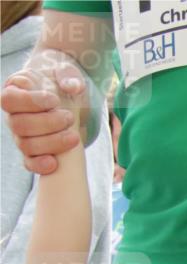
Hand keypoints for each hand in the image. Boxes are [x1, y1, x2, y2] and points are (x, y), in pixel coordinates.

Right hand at [2, 49, 88, 174]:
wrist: (67, 95)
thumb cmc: (62, 80)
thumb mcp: (66, 71)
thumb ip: (69, 75)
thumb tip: (73, 86)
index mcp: (14, 92)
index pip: (9, 100)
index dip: (31, 102)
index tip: (55, 100)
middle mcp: (13, 115)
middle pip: (19, 126)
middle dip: (48, 124)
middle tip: (69, 118)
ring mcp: (21, 134)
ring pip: (26, 145)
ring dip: (52, 143)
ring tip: (74, 136)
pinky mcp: (33, 150)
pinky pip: (29, 162)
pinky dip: (39, 165)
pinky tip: (54, 164)